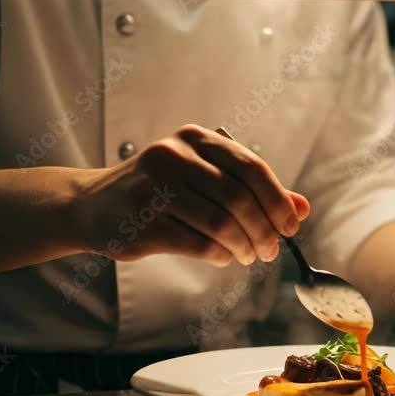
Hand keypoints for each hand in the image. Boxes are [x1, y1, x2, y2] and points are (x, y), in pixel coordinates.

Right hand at [71, 124, 309, 265]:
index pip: (252, 168)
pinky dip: (219, 255)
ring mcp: (155, 188)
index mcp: (195, 139)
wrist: (92, 206)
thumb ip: (253, 190)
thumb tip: (302, 208)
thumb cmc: (158, 191)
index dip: (278, 201)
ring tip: (248, 256)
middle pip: (239, 198)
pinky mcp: (142, 222)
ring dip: (243, 246)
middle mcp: (174, 156)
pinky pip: (198, 244)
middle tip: (270, 251)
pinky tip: (222, 257)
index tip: (291, 227)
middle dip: (264, 230)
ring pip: (221, 224)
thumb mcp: (204, 179)